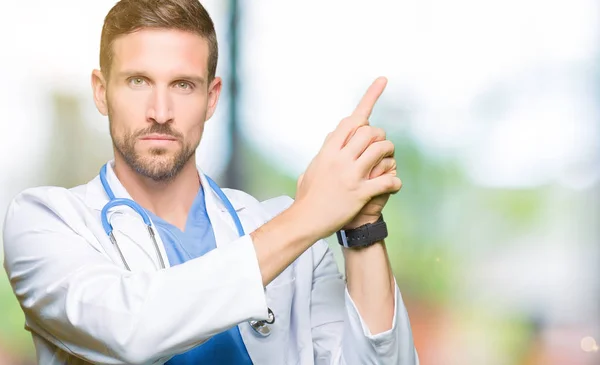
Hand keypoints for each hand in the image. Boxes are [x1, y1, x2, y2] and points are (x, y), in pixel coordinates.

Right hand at [294, 77, 401, 238]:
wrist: (304, 220)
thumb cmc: (306, 198)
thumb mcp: (310, 170)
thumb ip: (322, 155)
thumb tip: (328, 144)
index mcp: (328, 150)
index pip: (351, 120)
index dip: (370, 99)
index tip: (383, 80)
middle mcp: (340, 158)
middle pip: (370, 131)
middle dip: (381, 137)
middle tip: (382, 147)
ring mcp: (351, 175)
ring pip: (381, 150)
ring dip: (389, 155)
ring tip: (388, 164)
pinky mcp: (360, 193)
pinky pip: (387, 180)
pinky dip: (395, 182)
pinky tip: (394, 186)